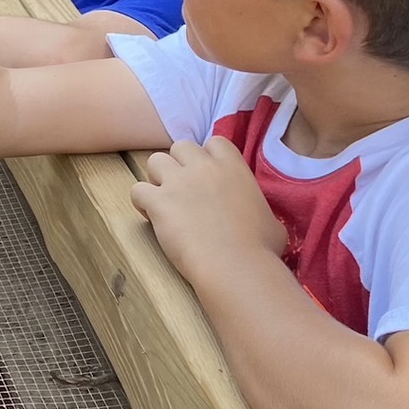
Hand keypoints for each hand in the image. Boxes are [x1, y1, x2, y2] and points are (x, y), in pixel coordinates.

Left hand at [131, 137, 288, 282]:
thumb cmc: (260, 249)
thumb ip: (257, 209)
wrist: (236, 265)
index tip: (207, 178)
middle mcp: (204, 168)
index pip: (214, 143)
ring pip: (154, 161)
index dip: (207, 158)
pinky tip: (151, 217)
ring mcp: (179, 182)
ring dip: (157, 178)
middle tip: (183, 191)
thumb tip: (260, 221)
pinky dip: (141, 202)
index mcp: (234, 167)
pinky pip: (137, 190)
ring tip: (165, 202)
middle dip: (179, 165)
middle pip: (180, 147)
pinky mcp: (159, 201)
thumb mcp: (270, 221)